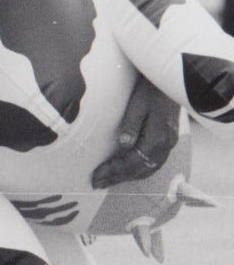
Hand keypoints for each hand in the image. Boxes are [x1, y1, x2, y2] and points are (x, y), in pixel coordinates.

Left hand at [90, 74, 181, 188]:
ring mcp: (168, 145)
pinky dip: (138, 170)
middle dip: (117, 177)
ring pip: (147, 169)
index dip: (113, 171)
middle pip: (139, 169)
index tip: (96, 176)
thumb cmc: (150, 89)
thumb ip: (131, 124)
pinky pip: (153, 163)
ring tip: (109, 181)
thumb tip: (123, 144)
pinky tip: (127, 171)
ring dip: (127, 177)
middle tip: (97, 183)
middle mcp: (165, 146)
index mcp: (157, 138)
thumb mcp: (138, 104)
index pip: (131, 162)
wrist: (168, 80)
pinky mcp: (167, 141)